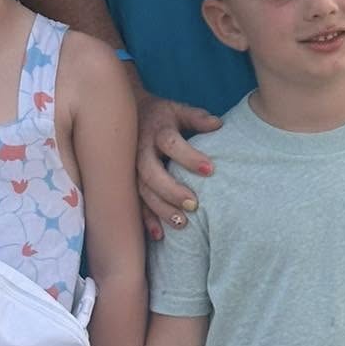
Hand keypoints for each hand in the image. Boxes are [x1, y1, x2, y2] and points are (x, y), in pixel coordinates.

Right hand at [134, 88, 221, 240]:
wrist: (125, 115)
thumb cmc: (161, 115)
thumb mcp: (178, 110)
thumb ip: (197, 118)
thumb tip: (219, 125)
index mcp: (157, 130)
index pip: (171, 143)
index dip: (189, 157)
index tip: (210, 170)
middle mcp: (141, 151)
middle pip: (151, 172)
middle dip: (171, 190)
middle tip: (194, 204)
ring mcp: (132, 169)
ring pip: (142, 192)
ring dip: (161, 209)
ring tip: (182, 223)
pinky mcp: (128, 183)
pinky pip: (135, 204)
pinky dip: (146, 220)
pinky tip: (159, 235)